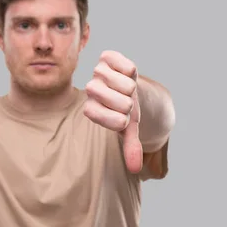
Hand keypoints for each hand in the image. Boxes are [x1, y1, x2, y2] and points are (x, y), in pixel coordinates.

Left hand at [84, 50, 142, 172]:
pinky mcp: (106, 57)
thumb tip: (135, 169)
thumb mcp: (128, 128)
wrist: (126, 88)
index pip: (109, 119)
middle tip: (126, 101)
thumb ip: (129, 146)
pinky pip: (124, 64)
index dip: (121, 120)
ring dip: (130, 87)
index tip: (123, 119)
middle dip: (129, 104)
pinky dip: (129, 69)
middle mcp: (91, 90)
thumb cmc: (125, 111)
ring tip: (126, 88)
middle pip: (121, 102)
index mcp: (91, 109)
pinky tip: (127, 73)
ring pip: (123, 83)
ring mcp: (98, 73)